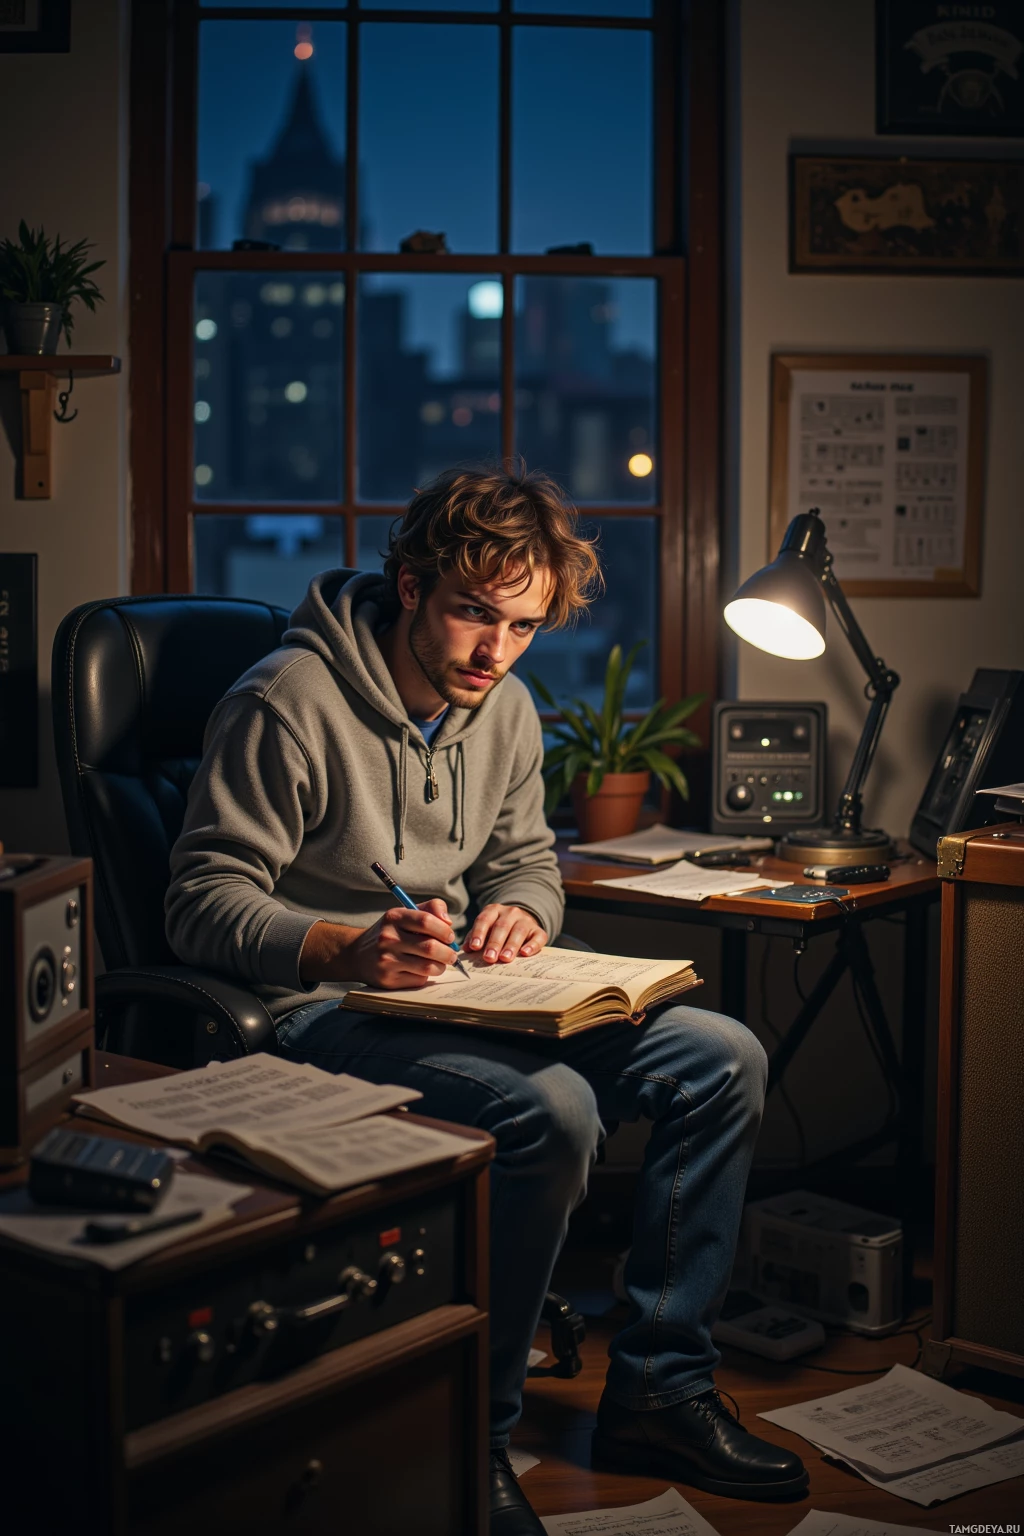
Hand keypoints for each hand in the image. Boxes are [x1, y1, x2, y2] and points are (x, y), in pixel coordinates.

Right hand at [299, 900, 457, 988]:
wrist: (357, 955)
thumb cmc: (390, 932)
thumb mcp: (405, 913)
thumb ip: (431, 909)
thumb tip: (448, 923)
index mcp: (394, 917)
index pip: (426, 921)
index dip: (444, 930)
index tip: (450, 936)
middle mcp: (388, 938)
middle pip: (430, 947)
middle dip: (448, 953)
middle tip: (451, 955)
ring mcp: (386, 961)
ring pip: (427, 967)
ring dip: (441, 966)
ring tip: (440, 963)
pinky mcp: (388, 980)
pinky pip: (418, 980)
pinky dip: (426, 976)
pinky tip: (421, 971)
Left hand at [463, 904, 547, 964]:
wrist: (522, 921)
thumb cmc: (498, 929)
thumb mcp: (486, 928)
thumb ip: (475, 937)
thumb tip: (465, 949)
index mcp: (494, 910)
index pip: (484, 920)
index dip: (479, 933)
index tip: (474, 947)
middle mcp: (511, 913)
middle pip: (502, 927)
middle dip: (494, 943)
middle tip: (489, 958)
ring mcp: (526, 920)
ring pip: (519, 931)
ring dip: (511, 945)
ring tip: (505, 958)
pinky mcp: (538, 930)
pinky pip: (538, 937)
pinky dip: (532, 945)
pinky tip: (525, 953)